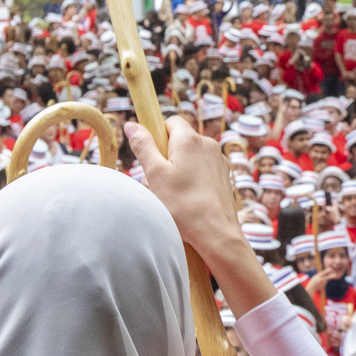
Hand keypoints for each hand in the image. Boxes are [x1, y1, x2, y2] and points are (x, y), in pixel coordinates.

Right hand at [125, 116, 243, 258]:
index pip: (170, 122)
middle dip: (165, 157)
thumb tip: (131, 124)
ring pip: (189, 158)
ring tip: (172, 196)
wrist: (216, 233)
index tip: (150, 155)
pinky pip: (202, 171)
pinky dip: (192, 180)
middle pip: (179, 142)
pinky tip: (187, 201)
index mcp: (189, 139)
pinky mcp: (224, 176)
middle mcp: (208, 145)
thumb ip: (143, 146)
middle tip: (158, 181)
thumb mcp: (155, 175)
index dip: (157, 135)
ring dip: (177, 171)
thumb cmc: (183, 206)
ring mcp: (218, 161)